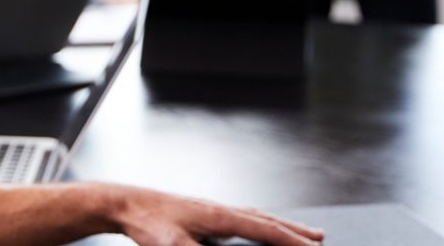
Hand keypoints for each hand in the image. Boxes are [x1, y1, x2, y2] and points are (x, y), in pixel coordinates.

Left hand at [114, 186, 323, 245]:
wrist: (124, 203)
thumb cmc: (146, 222)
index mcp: (218, 215)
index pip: (264, 228)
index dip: (291, 239)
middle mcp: (217, 208)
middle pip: (264, 218)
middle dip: (293, 230)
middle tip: (319, 237)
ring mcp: (209, 210)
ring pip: (252, 216)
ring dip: (275, 224)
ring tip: (295, 233)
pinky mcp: (199, 214)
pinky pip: (238, 218)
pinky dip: (255, 223)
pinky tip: (252, 229)